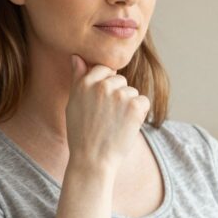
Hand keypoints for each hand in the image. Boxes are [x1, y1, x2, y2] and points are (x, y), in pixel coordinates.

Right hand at [65, 53, 149, 173]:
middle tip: (107, 118)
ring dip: (128, 106)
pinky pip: (144, 102)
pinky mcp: (135, 106)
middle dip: (118, 95)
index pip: (104, 69)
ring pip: (132, 92)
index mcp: (85, 82)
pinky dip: (139, 114)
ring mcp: (120, 95)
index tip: (101, 105)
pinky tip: (126, 126)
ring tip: (115, 124)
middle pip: (120, 80)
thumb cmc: (81, 134)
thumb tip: (77, 57)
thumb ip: (78, 79)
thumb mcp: (73, 104)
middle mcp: (102, 85)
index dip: (105, 87)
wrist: (93, 160)